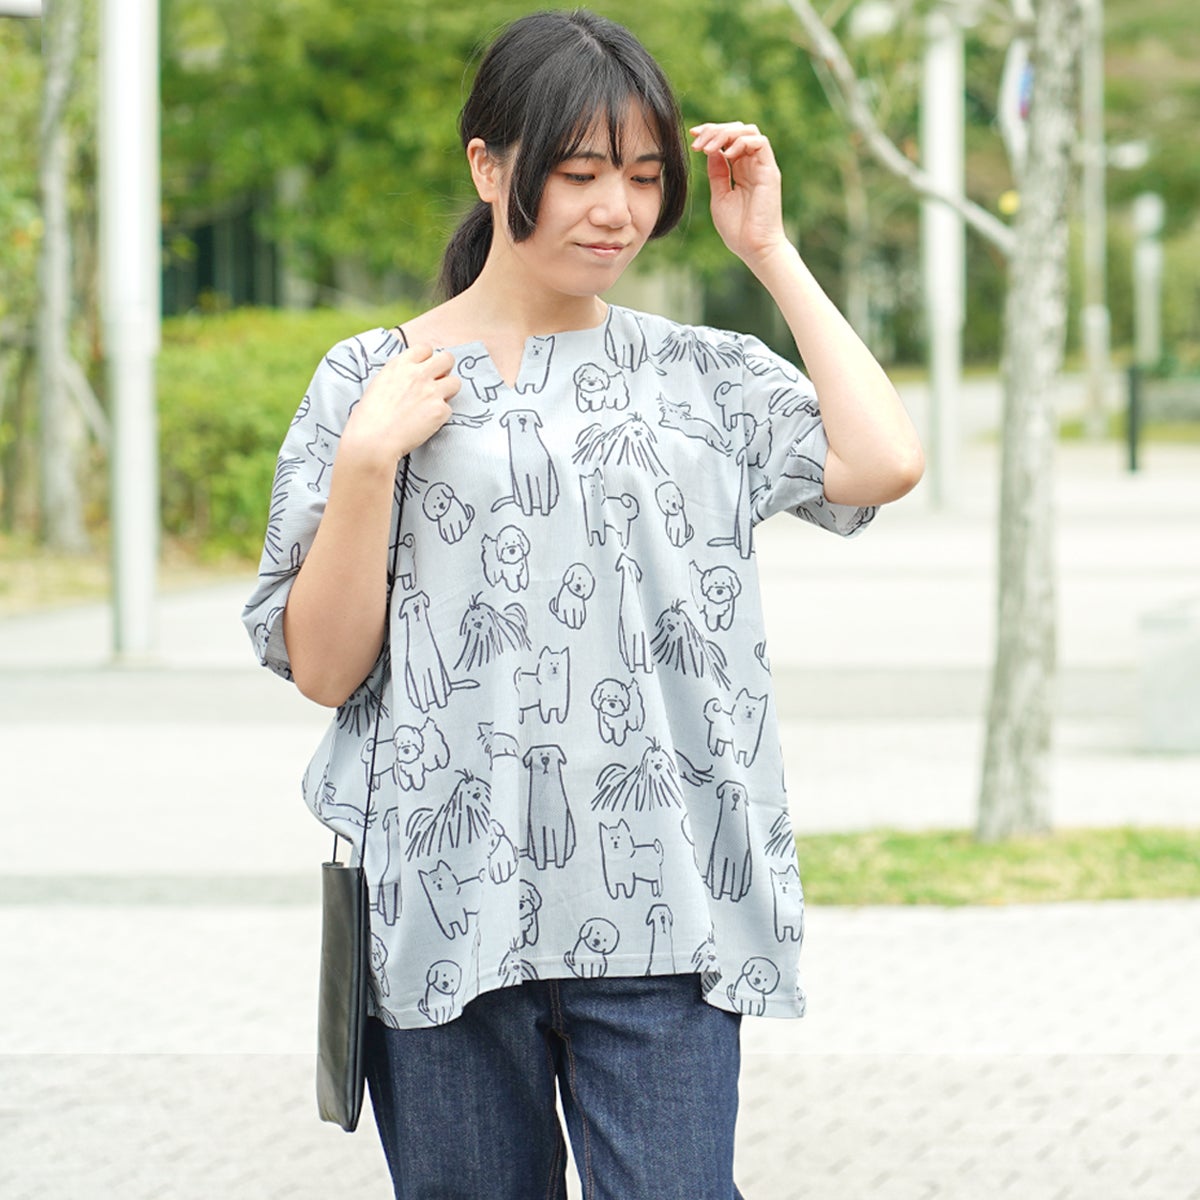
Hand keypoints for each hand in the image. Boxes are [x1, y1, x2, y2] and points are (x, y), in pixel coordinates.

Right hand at [343, 343, 460, 465]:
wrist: (372, 439)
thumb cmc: (370, 417)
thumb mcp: (380, 383)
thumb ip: (399, 375)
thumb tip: (412, 375)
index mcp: (400, 364)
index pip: (425, 348)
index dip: (428, 360)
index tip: (425, 370)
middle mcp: (418, 374)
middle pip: (447, 359)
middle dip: (445, 370)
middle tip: (438, 384)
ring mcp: (431, 391)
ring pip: (456, 382)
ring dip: (448, 392)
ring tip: (434, 404)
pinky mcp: (440, 410)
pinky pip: (449, 409)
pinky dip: (441, 416)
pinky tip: (426, 423)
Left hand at [690, 122, 789, 266]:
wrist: (754, 248)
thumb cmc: (737, 229)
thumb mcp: (719, 196)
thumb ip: (717, 173)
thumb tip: (711, 150)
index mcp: (740, 170)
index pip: (727, 140)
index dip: (710, 132)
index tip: (693, 134)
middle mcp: (752, 165)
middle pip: (737, 130)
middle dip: (715, 129)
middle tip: (697, 140)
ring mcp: (762, 167)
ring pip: (748, 131)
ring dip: (725, 134)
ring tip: (708, 148)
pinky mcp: (770, 172)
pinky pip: (760, 143)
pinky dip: (741, 142)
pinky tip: (726, 154)